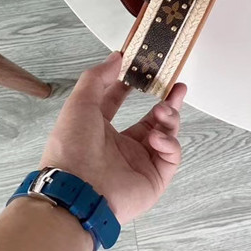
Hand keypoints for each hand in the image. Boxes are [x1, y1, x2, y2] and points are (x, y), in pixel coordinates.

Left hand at [40, 52, 185, 224]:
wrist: (77, 193)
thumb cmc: (73, 149)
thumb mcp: (80, 105)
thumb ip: (97, 78)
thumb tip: (116, 57)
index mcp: (101, 131)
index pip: (118, 102)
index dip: (130, 85)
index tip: (143, 69)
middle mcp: (123, 147)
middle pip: (152, 119)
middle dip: (167, 102)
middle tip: (178, 86)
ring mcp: (141, 163)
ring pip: (166, 134)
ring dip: (168, 118)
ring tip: (162, 111)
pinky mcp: (155, 178)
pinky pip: (172, 155)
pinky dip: (169, 143)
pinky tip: (156, 138)